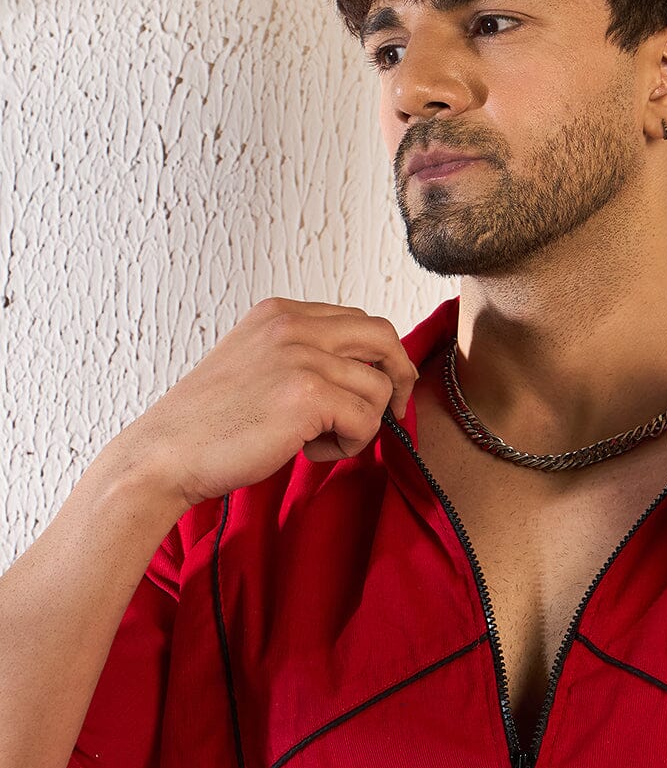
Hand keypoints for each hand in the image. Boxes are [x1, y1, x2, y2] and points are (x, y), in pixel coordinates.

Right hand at [117, 297, 420, 510]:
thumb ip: (304, 356)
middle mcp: (293, 324)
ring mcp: (302, 356)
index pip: (358, 322)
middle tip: (393, 412)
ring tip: (317, 442)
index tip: (377, 390)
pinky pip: (367, 420)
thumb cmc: (210, 424)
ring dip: (360, 424)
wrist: (165, 454)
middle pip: (383, 336)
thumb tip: (367, 372)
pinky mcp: (308, 394)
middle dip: (400, 376)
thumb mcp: (257, 365)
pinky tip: (309, 452)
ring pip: (379, 387)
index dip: (379, 358)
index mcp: (280, 313)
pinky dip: (349, 445)